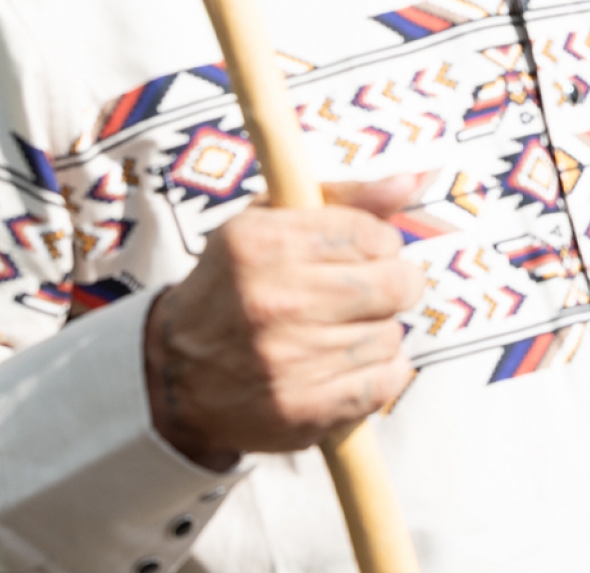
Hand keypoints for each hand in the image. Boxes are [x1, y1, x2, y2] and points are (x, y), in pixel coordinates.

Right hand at [143, 175, 426, 471]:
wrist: (176, 373)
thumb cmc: (237, 284)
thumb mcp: (271, 222)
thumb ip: (347, 199)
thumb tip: (413, 180)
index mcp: (263, 244)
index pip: (373, 236)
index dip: (379, 246)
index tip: (363, 256)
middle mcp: (274, 301)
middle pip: (396, 285)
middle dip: (393, 287)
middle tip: (366, 294)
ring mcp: (287, 360)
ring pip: (392, 335)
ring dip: (378, 333)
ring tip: (341, 333)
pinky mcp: (301, 410)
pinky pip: (386, 383)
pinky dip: (381, 374)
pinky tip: (348, 366)